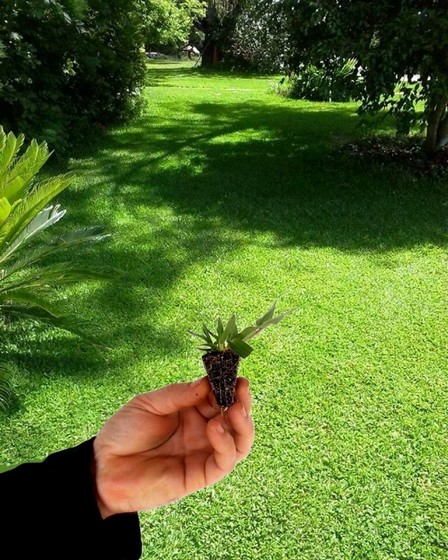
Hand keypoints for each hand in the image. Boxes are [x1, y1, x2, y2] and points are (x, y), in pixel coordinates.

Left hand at [93, 376, 253, 517]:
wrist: (102, 467)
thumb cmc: (124, 431)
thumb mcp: (148, 403)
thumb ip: (178, 394)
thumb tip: (208, 382)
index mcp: (192, 410)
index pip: (220, 396)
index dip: (230, 385)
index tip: (235, 374)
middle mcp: (202, 430)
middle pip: (235, 417)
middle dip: (242, 402)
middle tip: (240, 389)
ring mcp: (203, 453)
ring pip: (239, 442)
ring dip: (242, 424)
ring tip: (233, 409)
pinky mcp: (199, 475)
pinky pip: (223, 462)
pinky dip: (226, 444)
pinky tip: (214, 428)